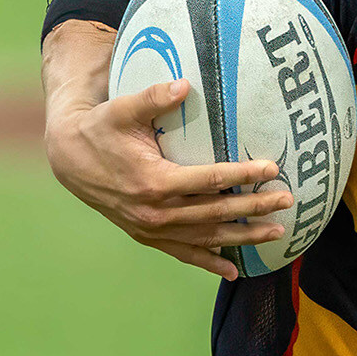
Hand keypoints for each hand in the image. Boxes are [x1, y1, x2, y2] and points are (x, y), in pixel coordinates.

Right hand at [45, 78, 291, 279]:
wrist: (68, 158)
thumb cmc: (100, 129)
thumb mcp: (122, 110)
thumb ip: (153, 98)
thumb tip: (185, 85)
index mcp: (152, 181)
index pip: (209, 179)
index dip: (242, 174)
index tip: (272, 169)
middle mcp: (153, 211)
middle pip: (214, 211)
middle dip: (254, 207)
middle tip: (288, 200)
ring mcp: (150, 228)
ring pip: (205, 237)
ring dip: (242, 237)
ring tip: (276, 233)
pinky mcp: (146, 236)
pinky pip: (183, 253)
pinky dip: (208, 262)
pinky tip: (234, 270)